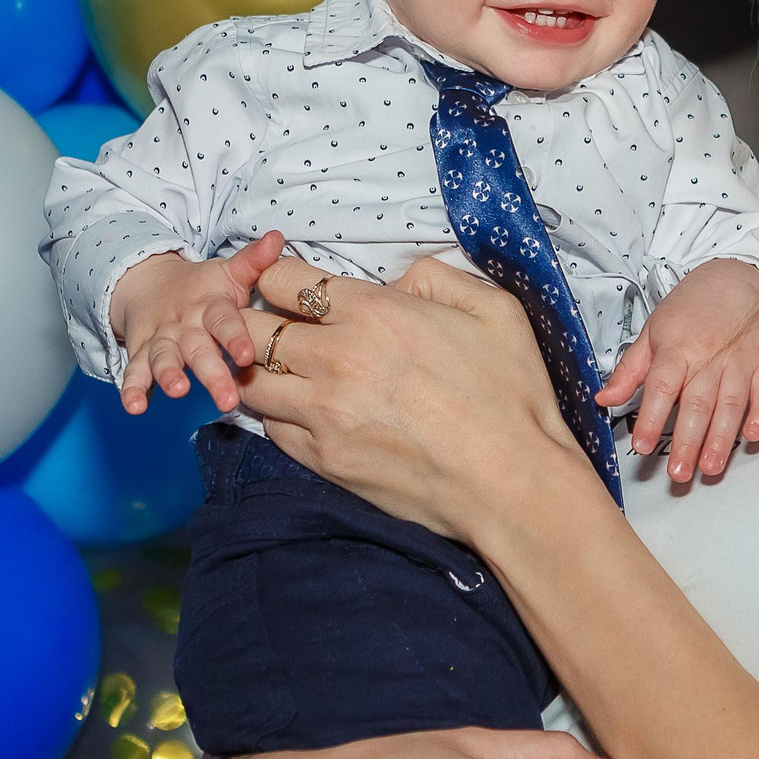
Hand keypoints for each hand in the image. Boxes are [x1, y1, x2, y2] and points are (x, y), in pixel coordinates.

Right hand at [105, 231, 285, 414]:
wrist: (148, 283)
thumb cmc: (203, 288)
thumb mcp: (228, 272)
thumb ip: (253, 261)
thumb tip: (277, 237)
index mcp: (211, 306)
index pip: (224, 321)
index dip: (235, 338)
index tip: (245, 356)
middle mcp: (185, 325)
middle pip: (198, 349)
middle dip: (211, 373)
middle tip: (227, 399)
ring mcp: (161, 340)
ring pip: (164, 360)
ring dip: (169, 376)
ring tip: (178, 391)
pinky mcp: (140, 354)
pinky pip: (134, 372)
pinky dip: (132, 390)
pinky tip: (134, 407)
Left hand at [233, 253, 586, 544]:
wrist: (511, 482)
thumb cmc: (511, 394)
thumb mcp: (495, 309)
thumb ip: (438, 278)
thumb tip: (397, 280)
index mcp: (374, 311)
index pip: (283, 279)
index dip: (274, 276)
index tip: (284, 285)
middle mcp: (336, 357)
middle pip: (250, 326)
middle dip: (246, 318)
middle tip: (264, 323)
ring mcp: (322, 413)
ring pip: (248, 380)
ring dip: (252, 369)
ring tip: (273, 367)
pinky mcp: (323, 459)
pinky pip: (271, 428)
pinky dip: (274, 413)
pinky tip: (296, 409)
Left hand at [597, 259, 758, 483]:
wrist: (738, 281)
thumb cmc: (692, 310)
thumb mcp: (653, 332)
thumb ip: (630, 370)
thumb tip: (603, 399)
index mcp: (677, 348)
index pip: (662, 387)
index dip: (652, 418)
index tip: (643, 445)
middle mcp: (709, 357)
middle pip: (697, 403)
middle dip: (688, 442)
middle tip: (679, 472)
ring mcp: (739, 362)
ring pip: (730, 404)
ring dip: (721, 438)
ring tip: (710, 467)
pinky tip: (752, 436)